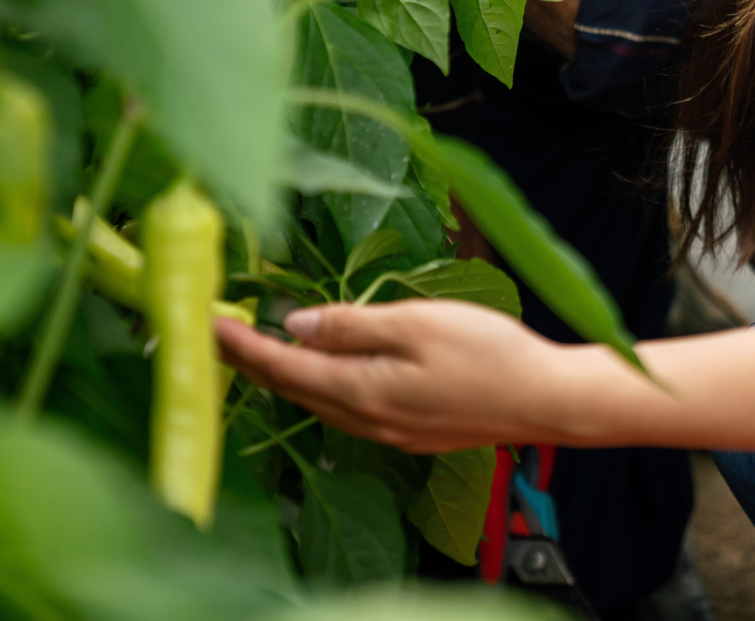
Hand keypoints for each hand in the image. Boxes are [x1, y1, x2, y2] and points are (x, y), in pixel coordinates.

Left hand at [214, 300, 587, 452]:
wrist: (546, 401)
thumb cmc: (489, 355)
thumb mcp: (418, 323)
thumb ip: (353, 325)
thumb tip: (297, 325)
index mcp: (362, 389)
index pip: (283, 365)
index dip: (242, 345)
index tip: (208, 323)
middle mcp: (367, 419)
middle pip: (293, 389)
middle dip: (252, 361)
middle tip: (217, 334)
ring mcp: (389, 431)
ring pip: (318, 402)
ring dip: (284, 376)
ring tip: (258, 349)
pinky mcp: (411, 432)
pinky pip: (347, 410)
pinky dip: (320, 387)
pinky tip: (324, 372)